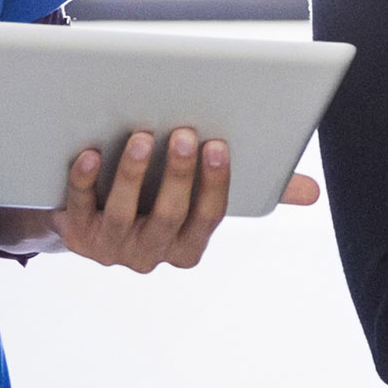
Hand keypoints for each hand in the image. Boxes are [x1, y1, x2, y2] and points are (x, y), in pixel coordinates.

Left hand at [54, 126, 320, 273]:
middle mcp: (152, 254)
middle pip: (169, 217)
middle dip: (179, 176)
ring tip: (142, 136)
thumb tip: (312, 192)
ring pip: (124, 215)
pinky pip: (78, 208)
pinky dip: (83, 181)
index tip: (217, 144)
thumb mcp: (203, 198)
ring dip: (133, 175)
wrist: (89, 220)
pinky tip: (90, 153)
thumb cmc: (158, 199)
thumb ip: (257, 191)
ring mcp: (112, 247)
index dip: (214, 183)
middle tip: (185, 133)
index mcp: (188, 245)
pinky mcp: (76, 232)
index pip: (208, 217)